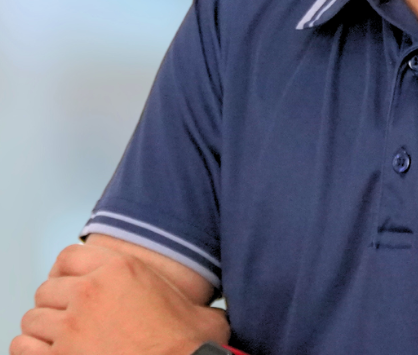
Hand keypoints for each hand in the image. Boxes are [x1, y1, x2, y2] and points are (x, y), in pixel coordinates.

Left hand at [11, 243, 229, 354]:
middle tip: (67, 321)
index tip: (69, 287)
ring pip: (33, 320)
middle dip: (54, 305)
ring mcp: (72, 328)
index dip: (65, 273)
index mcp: (121, 270)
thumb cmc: (190, 346)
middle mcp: (91, 292)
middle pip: (47, 289)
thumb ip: (186, 299)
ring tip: (57, 343)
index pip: (68, 257)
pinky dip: (32, 353)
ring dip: (41, 332)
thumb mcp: (195, 308)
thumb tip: (208, 309)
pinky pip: (24, 349)